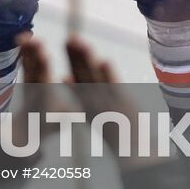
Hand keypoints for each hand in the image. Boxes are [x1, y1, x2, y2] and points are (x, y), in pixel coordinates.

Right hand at [64, 36, 148, 164]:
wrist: (133, 150)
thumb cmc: (110, 129)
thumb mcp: (88, 110)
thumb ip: (77, 93)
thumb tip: (64, 77)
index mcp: (84, 102)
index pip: (74, 77)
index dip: (69, 60)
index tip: (56, 45)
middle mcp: (94, 101)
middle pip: (82, 73)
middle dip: (75, 55)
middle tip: (68, 38)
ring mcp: (108, 101)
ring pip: (95, 76)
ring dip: (87, 59)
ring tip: (81, 43)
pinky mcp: (123, 103)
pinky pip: (115, 87)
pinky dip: (109, 76)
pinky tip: (104, 61)